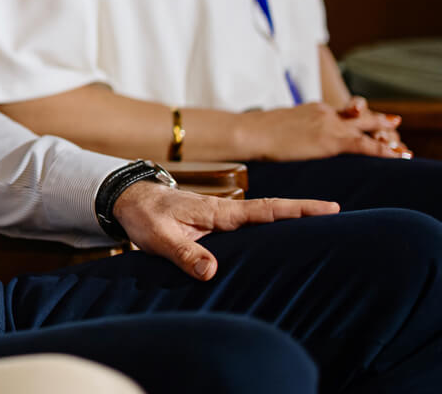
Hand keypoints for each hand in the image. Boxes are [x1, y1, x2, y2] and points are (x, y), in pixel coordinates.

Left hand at [113, 181, 337, 279]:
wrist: (127, 200)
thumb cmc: (144, 215)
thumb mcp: (159, 237)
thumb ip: (184, 254)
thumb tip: (212, 271)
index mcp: (218, 211)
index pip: (265, 210)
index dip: (298, 209)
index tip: (330, 208)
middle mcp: (226, 212)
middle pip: (274, 212)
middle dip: (306, 214)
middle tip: (344, 216)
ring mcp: (222, 218)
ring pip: (263, 221)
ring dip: (290, 223)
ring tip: (326, 232)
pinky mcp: (216, 226)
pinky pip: (249, 229)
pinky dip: (269, 230)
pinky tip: (284, 243)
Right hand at [240, 101, 407, 159]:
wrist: (250, 132)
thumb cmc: (255, 133)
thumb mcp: (279, 128)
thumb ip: (291, 132)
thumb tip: (288, 141)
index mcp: (312, 110)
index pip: (341, 112)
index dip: (356, 116)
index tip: (362, 117)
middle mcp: (325, 113)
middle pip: (359, 115)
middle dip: (378, 120)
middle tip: (394, 121)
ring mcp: (330, 124)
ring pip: (369, 127)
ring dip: (386, 136)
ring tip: (401, 146)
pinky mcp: (332, 139)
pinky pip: (366, 144)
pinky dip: (384, 150)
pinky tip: (397, 156)